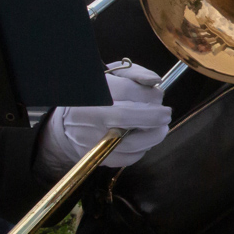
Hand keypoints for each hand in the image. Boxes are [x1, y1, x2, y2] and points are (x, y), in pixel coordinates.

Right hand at [45, 61, 173, 168]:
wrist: (67, 124)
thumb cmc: (97, 97)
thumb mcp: (112, 77)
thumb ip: (136, 74)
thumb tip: (155, 81)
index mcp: (93, 91)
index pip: (126, 91)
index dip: (148, 94)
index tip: (159, 95)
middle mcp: (89, 115)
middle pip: (126, 117)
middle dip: (153, 116)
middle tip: (166, 114)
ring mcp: (91, 139)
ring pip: (129, 143)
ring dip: (153, 136)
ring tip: (160, 128)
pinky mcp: (96, 157)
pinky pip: (126, 158)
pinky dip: (142, 150)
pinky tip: (144, 140)